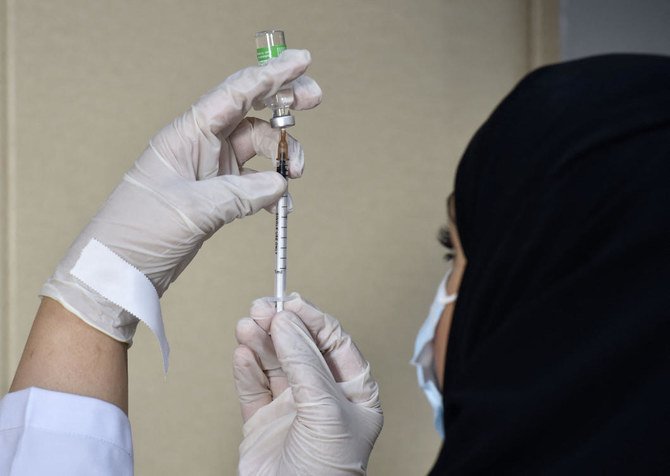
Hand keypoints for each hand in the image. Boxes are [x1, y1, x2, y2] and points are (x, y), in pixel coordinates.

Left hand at [41, 50, 320, 342]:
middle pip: (251, 111)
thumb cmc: (139, 231)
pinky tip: (281, 202)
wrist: (121, 268)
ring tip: (296, 174)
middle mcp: (201, 145)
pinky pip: (255, 181)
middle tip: (314, 98)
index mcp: (188, 134)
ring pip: (258, 147)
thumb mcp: (192, 209)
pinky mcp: (217, 194)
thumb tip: (279, 184)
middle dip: (283, 102)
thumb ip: (240, 194)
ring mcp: (210, 169)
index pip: (236, 93)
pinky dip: (272, 187)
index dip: (271, 74)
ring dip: (283, 156)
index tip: (303, 62)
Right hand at [234, 295, 382, 474]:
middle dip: (282, 326)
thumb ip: (304, 361)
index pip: (334, 342)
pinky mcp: (264, 422)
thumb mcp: (324, 408)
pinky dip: (247, 368)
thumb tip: (286, 320)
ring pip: (275, 363)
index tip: (290, 303)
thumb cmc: (326, 471)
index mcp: (353, 392)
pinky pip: (254, 387)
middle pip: (301, 347)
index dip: (313, 319)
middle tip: (261, 308)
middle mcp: (323, 396)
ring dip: (261, 342)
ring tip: (247, 325)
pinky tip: (242, 352)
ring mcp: (292, 408)